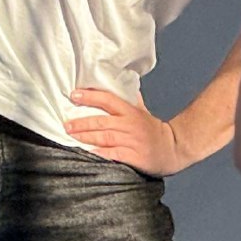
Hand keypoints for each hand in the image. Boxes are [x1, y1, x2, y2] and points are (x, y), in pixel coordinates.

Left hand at [66, 84, 191, 174]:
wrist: (174, 148)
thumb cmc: (155, 130)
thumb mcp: (143, 112)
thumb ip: (130, 100)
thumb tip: (121, 83)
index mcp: (131, 112)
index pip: (108, 100)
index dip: (90, 97)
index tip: (74, 95)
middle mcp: (130, 125)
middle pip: (102, 122)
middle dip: (82, 122)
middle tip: (66, 123)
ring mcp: (132, 142)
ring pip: (105, 138)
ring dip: (86, 137)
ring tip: (71, 135)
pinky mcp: (134, 157)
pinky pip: (113, 155)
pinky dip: (100, 153)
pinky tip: (88, 152)